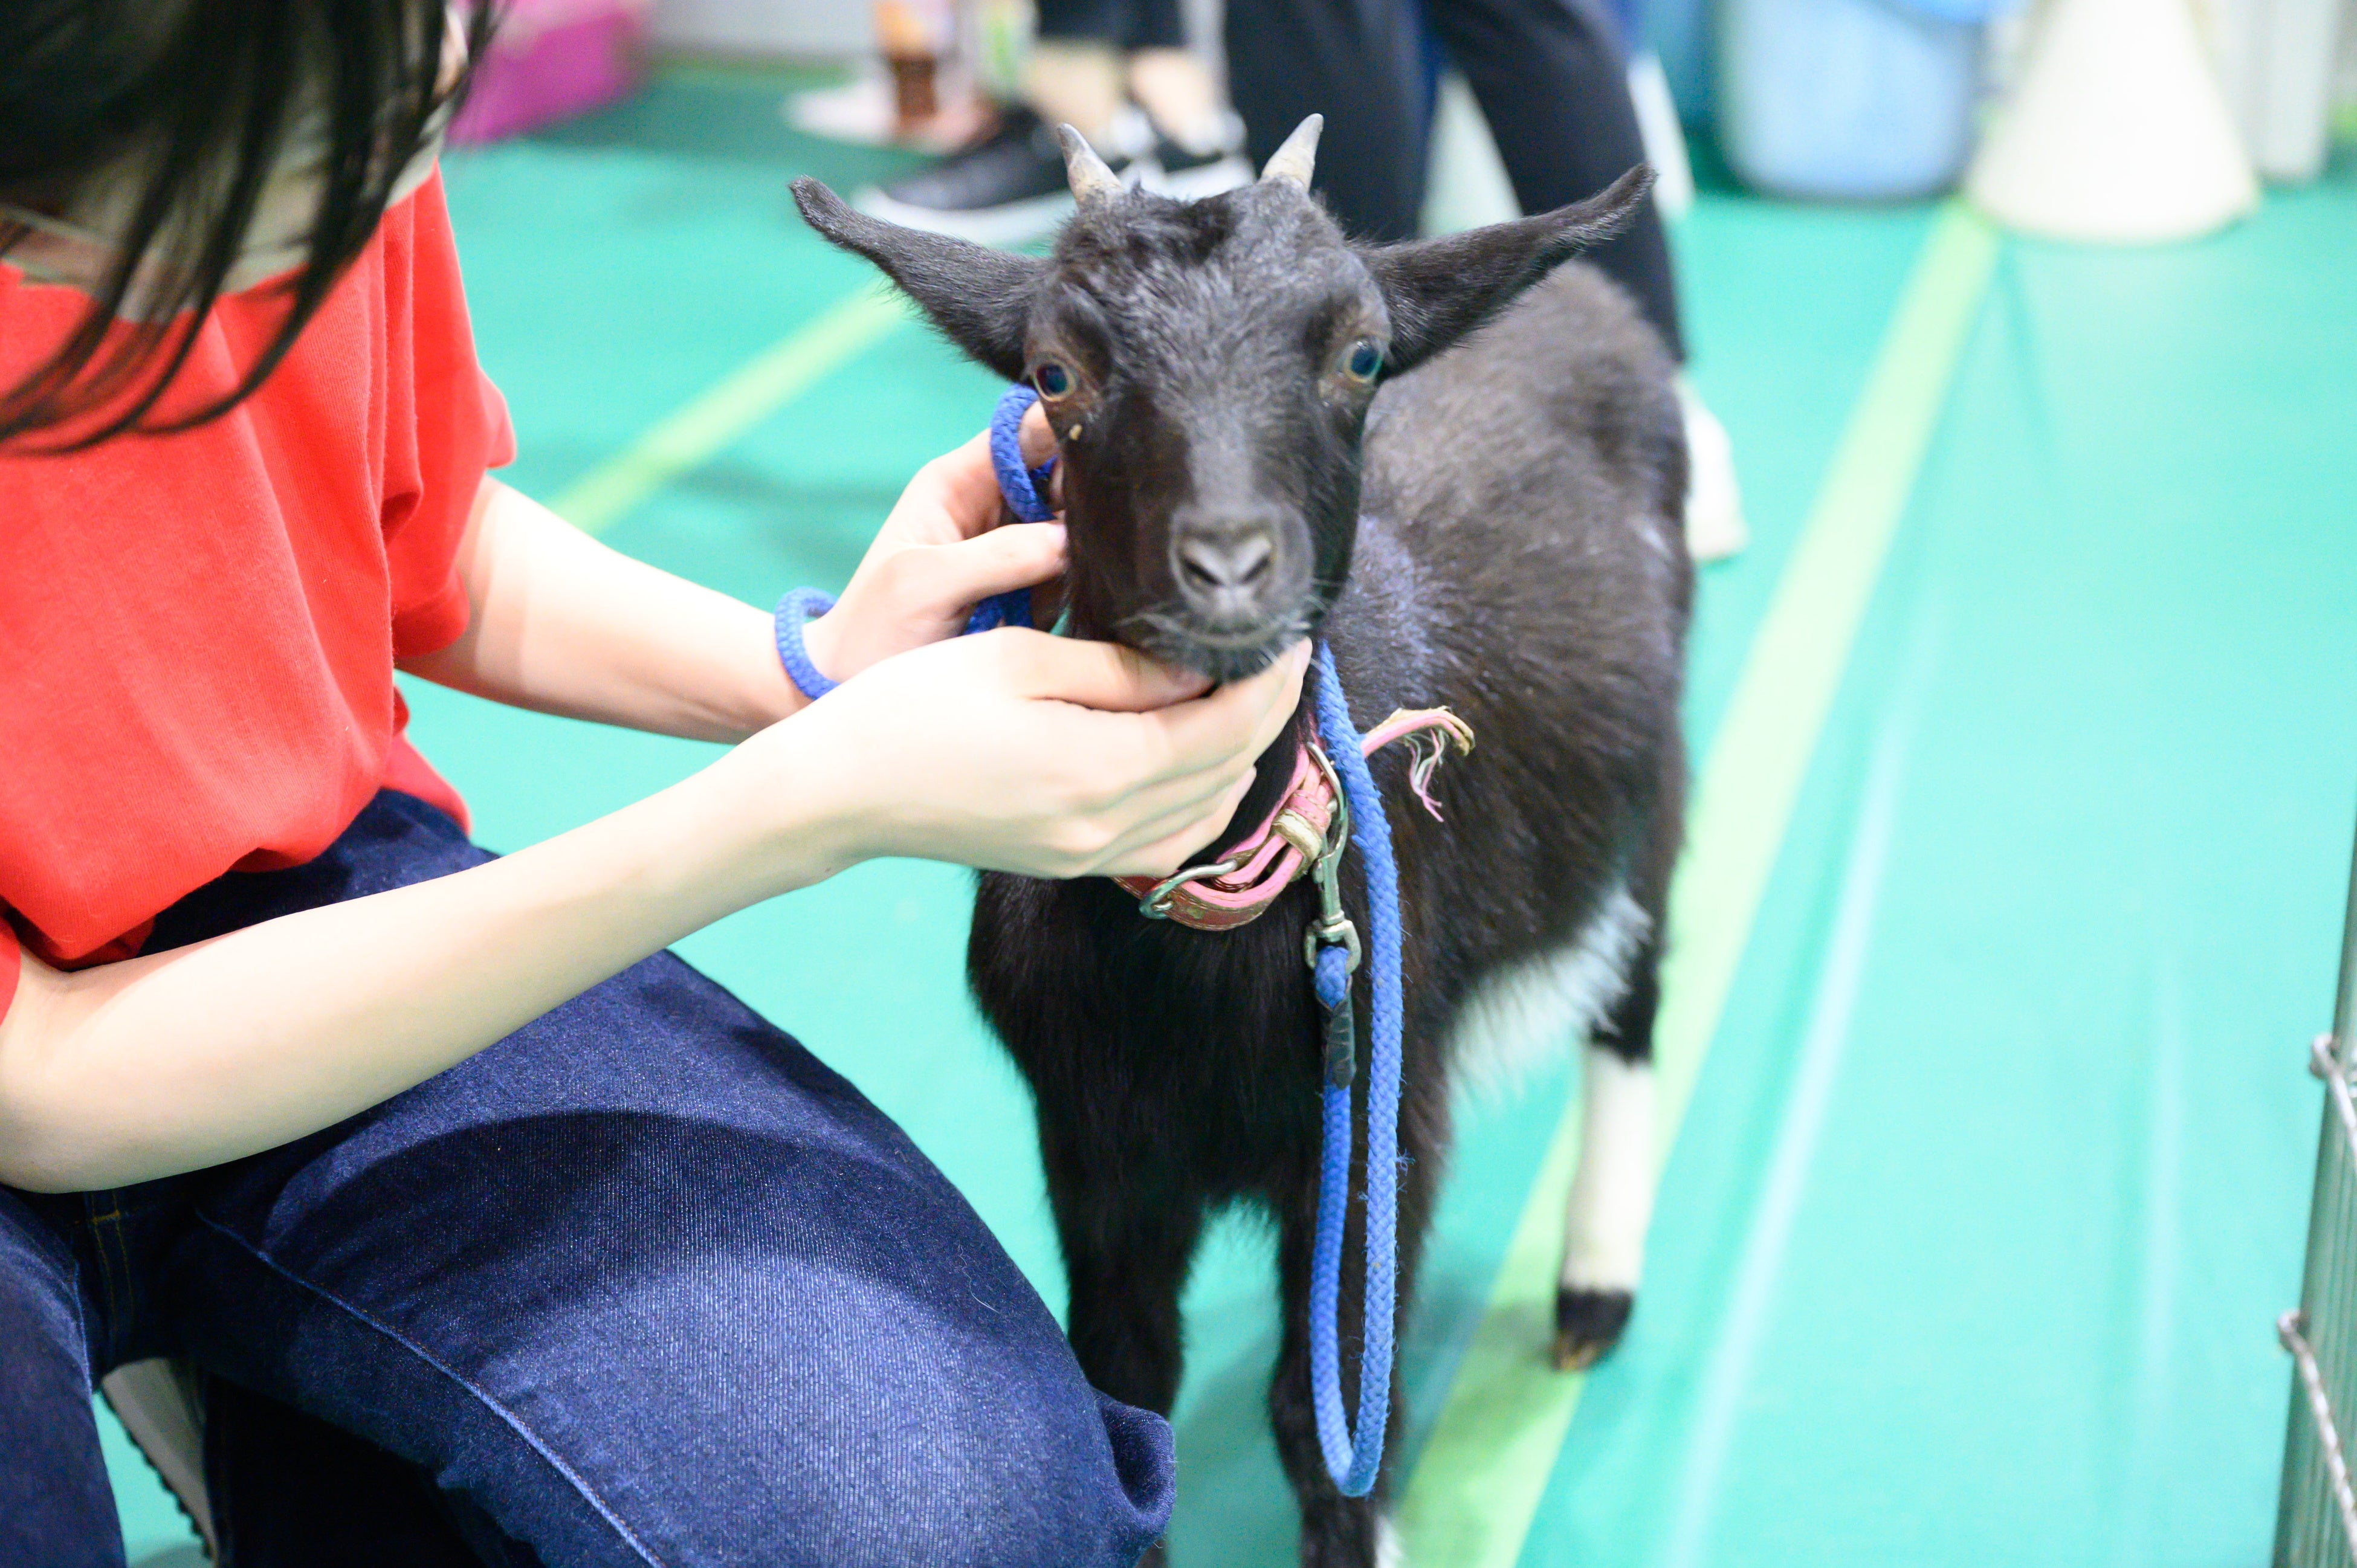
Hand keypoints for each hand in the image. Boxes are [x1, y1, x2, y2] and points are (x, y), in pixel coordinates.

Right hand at [745, 633, 1310, 881]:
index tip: (1292, 631)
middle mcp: (1106, 826)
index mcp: (1099, 769)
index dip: (1272, 678)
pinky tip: (1202, 758)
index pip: (1225, 725)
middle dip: (1267, 709)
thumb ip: (1119, 669)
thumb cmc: (914, 706)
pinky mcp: (1071, 864)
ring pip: (1207, 812)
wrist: (841, 790)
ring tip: (1250, 694)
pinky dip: (1203, 799)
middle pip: (1227, 770)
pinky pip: (1169, 841)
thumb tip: (1200, 667)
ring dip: (1240, 755)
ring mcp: (1089, 855)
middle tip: (1283, 651)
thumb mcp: (1018, 660)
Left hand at [801, 408, 1064, 683]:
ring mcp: (1016, 549)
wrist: (853, 685)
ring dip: (1088, 546)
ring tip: (1074, 577)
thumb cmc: (875, 627)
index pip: (1023, 432)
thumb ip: (998, 555)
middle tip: (1090, 532)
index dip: (1064, 428)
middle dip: (1084, 497)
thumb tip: (1070, 539)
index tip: (1103, 449)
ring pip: (1077, 525)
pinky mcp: (1033, 590)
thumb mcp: (927, 582)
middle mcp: (993, 507)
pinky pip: (1076, 572)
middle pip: (1063, 475)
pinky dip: (1083, 584)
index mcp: (957, 482)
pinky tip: (1073, 601)